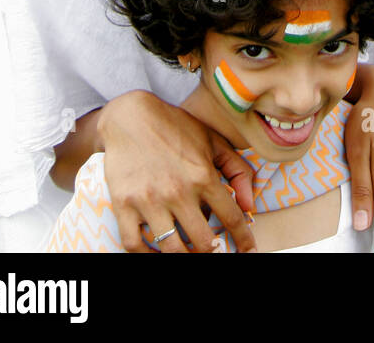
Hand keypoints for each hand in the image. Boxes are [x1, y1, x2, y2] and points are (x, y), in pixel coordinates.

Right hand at [97, 92, 256, 253]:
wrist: (130, 116)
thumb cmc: (174, 128)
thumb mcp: (212, 140)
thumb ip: (237, 170)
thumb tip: (250, 206)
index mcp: (202, 175)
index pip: (231, 217)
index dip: (244, 239)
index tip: (249, 250)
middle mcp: (178, 191)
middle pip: (203, 242)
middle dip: (214, 252)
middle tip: (215, 251)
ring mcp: (149, 200)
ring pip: (172, 249)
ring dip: (184, 257)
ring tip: (190, 254)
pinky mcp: (124, 204)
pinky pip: (134, 245)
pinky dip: (146, 256)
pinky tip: (156, 254)